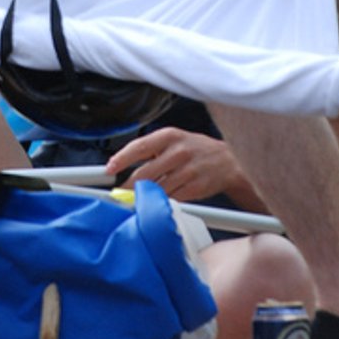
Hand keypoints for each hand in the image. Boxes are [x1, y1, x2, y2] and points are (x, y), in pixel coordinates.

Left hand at [105, 128, 241, 203]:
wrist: (229, 162)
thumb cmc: (197, 151)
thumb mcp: (175, 140)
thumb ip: (152, 151)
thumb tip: (123, 165)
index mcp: (170, 136)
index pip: (139, 147)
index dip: (121, 159)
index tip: (109, 169)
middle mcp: (178, 152)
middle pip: (144, 173)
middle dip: (128, 187)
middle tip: (119, 193)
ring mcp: (187, 170)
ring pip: (156, 189)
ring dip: (143, 197)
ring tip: (136, 199)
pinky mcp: (194, 187)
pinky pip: (171, 198)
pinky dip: (161, 202)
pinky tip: (157, 201)